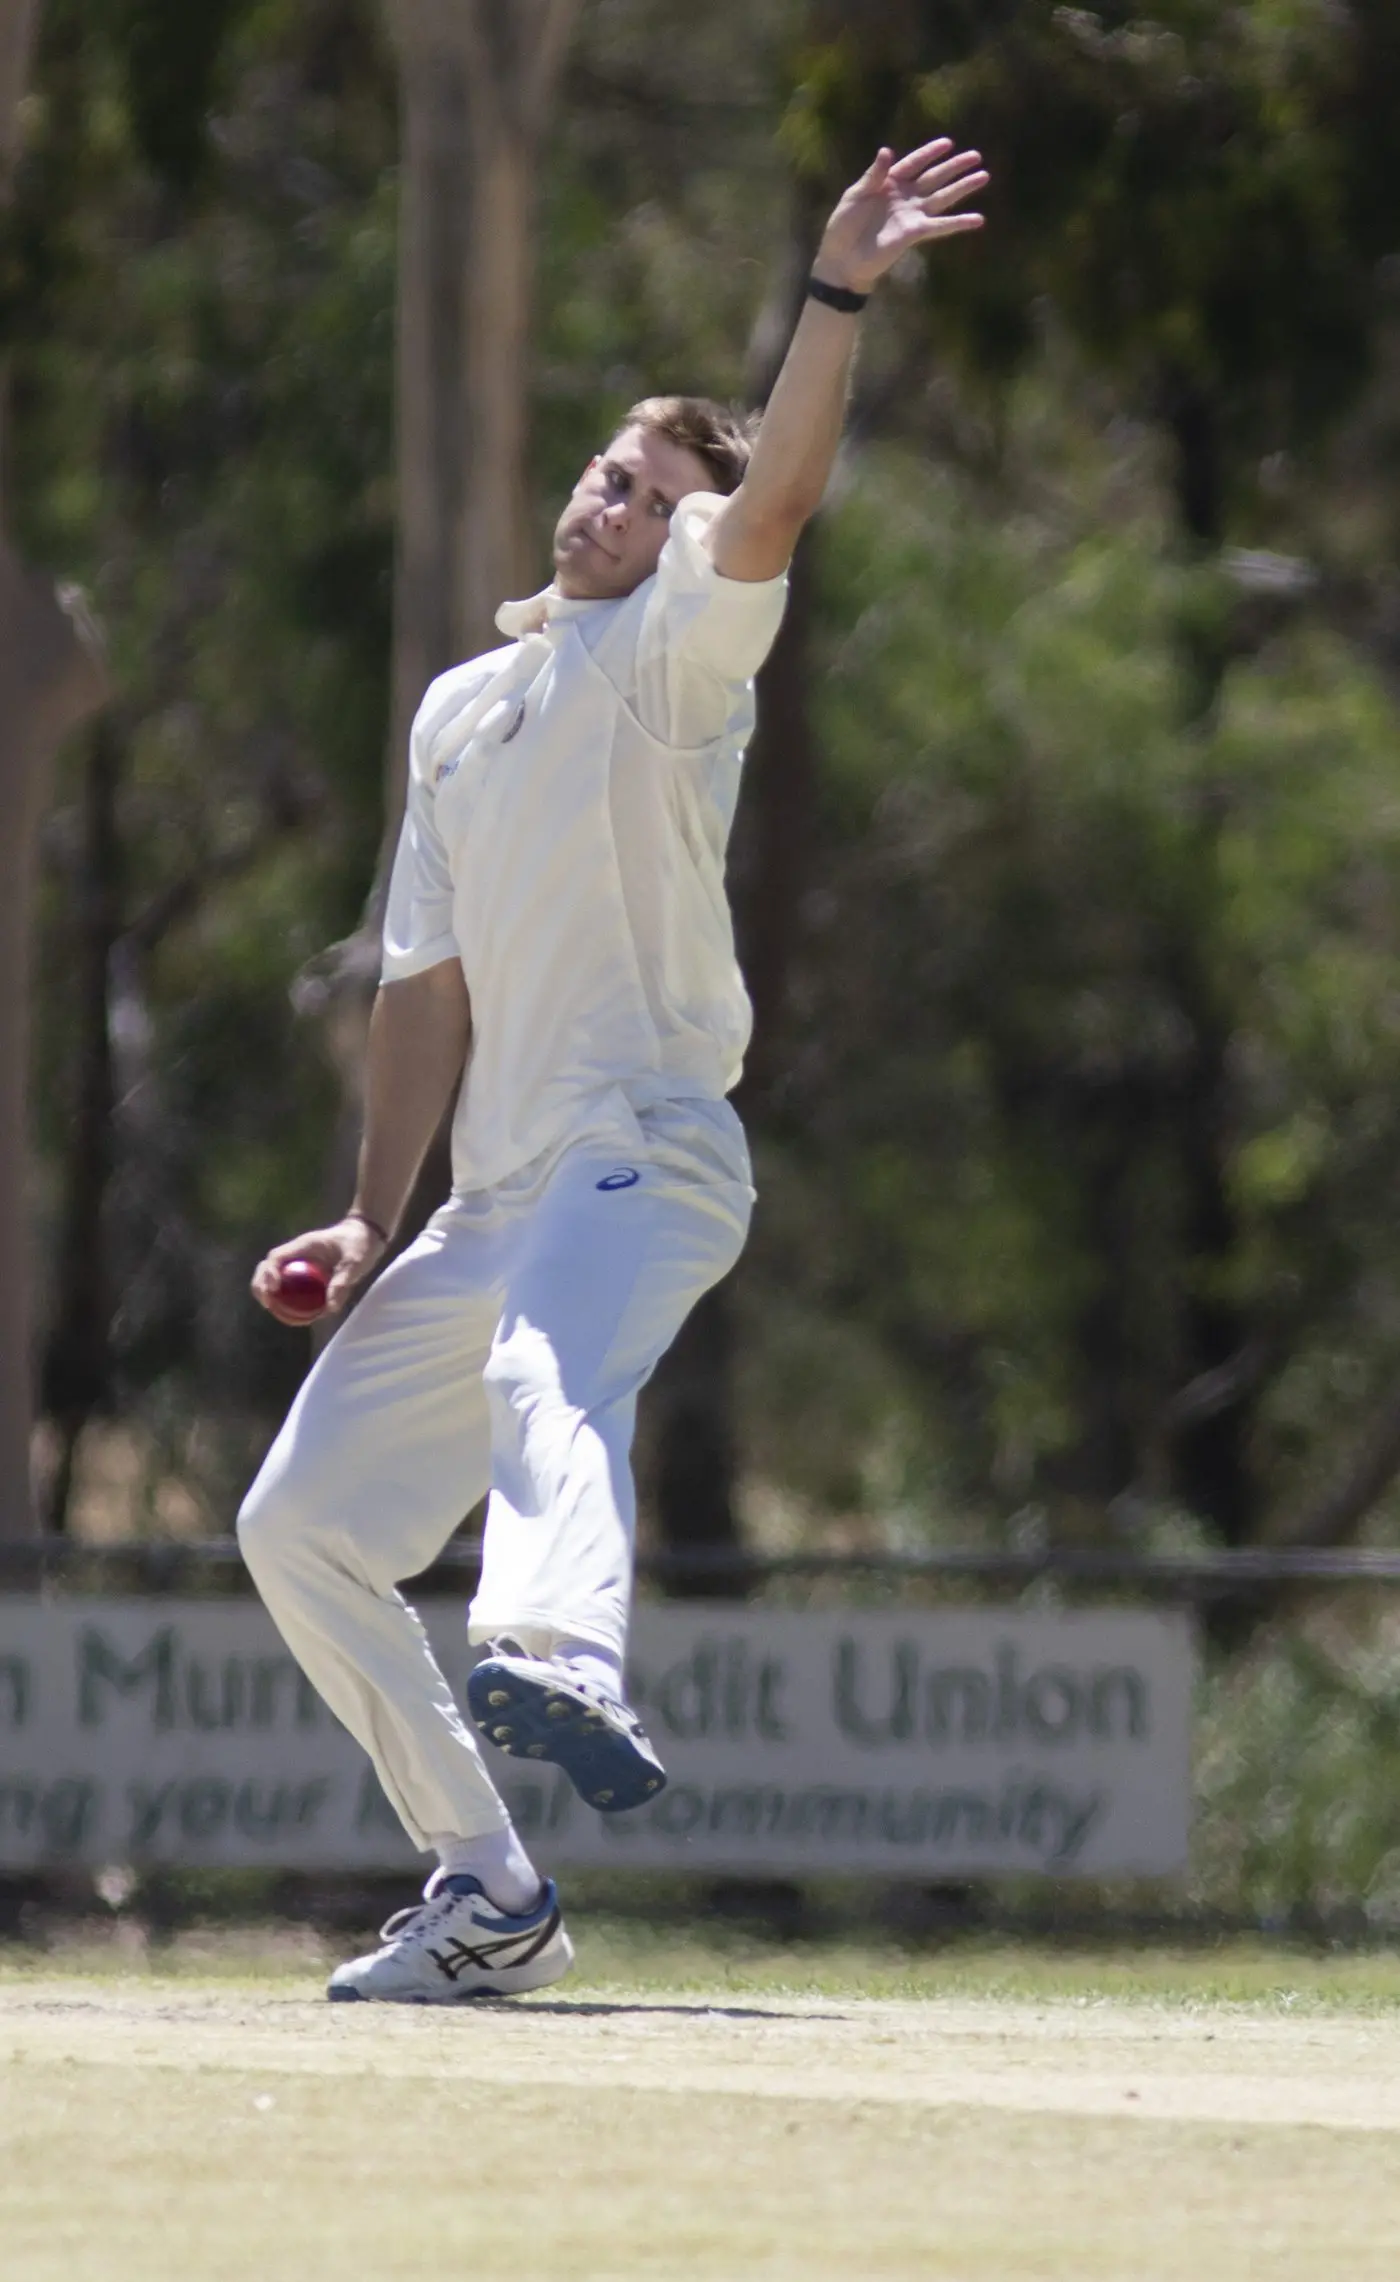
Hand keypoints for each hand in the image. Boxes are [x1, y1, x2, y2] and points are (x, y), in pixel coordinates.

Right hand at [250, 1216, 387, 1324]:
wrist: (367, 1234)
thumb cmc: (360, 1242)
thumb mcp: (355, 1261)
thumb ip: (342, 1282)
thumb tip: (330, 1308)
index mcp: (304, 1246)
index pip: (276, 1257)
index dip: (269, 1273)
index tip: (273, 1289)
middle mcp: (298, 1254)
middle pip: (268, 1266)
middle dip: (261, 1284)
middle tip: (266, 1304)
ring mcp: (301, 1262)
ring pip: (275, 1276)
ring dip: (268, 1292)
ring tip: (272, 1310)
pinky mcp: (308, 1272)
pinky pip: (291, 1285)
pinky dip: (286, 1297)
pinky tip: (290, 1314)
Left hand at [814, 138, 987, 297]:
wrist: (842, 259)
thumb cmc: (843, 226)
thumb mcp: (854, 195)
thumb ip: (873, 175)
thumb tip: (887, 151)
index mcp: (888, 182)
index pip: (914, 163)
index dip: (930, 153)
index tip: (948, 143)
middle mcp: (905, 196)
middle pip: (934, 177)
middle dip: (954, 167)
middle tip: (976, 156)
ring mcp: (912, 215)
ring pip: (943, 197)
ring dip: (963, 187)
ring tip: (984, 176)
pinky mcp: (915, 233)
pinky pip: (941, 226)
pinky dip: (959, 223)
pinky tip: (977, 219)